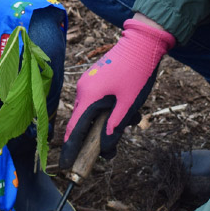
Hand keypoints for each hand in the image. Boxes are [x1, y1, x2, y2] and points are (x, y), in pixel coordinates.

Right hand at [60, 16, 174, 168]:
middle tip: (115, 147)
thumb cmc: (137, 73)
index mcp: (88, 98)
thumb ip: (114, 129)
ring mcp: (89, 84)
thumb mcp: (128, 106)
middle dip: (99, 137)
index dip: (70, 151)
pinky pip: (98, 102)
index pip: (74, 131)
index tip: (66, 168)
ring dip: (110, 122)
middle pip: (84, 124)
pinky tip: (130, 108)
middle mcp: (83, 91)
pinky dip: (111, 110)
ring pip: (94, 113)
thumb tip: (105, 150)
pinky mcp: (96, 79)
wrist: (143, 42)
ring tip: (134, 118)